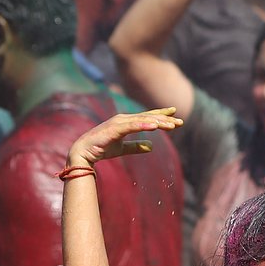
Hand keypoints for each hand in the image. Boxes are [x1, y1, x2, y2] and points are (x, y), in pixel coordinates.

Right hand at [67, 108, 182, 168]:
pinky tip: (154, 126)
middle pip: (148, 117)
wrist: (83, 152)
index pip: (147, 117)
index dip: (161, 114)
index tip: (174, 113)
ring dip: (157, 122)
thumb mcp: (122, 149)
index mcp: (126, 122)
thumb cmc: (101, 149)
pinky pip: (131, 126)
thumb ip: (135, 147)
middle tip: (180, 122)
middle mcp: (123, 119)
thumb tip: (151, 146)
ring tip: (171, 125)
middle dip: (165, 119)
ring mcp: (119, 122)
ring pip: (142, 120)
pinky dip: (143, 125)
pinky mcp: (114, 129)